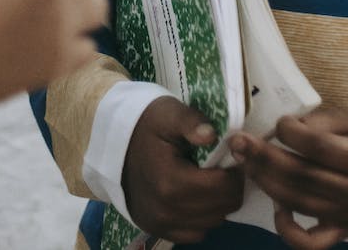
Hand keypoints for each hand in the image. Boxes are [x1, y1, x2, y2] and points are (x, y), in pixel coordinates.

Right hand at [122, 96, 242, 243]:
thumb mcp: (168, 114)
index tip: (229, 156)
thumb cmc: (145, 126)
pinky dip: (202, 218)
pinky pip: (196, 233)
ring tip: (207, 180)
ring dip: (217, 203)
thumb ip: (191, 122)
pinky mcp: (157, 230)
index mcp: (171, 182)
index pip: (224, 188)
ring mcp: (161, 224)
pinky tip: (194, 196)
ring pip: (212, 222)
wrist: (113, 143)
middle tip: (221, 167)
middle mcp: (166, 210)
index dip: (234, 171)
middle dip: (229, 187)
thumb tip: (212, 136)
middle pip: (222, 208)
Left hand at [230, 107, 347, 248]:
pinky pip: (310, 243)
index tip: (279, 121)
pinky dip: (288, 231)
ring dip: (264, 182)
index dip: (289, 131)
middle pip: (300, 175)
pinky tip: (277, 208)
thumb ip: (324, 121)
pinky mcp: (341, 232)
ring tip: (246, 163)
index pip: (316, 146)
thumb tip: (286, 127)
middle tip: (239, 142)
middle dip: (262, 156)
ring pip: (296, 202)